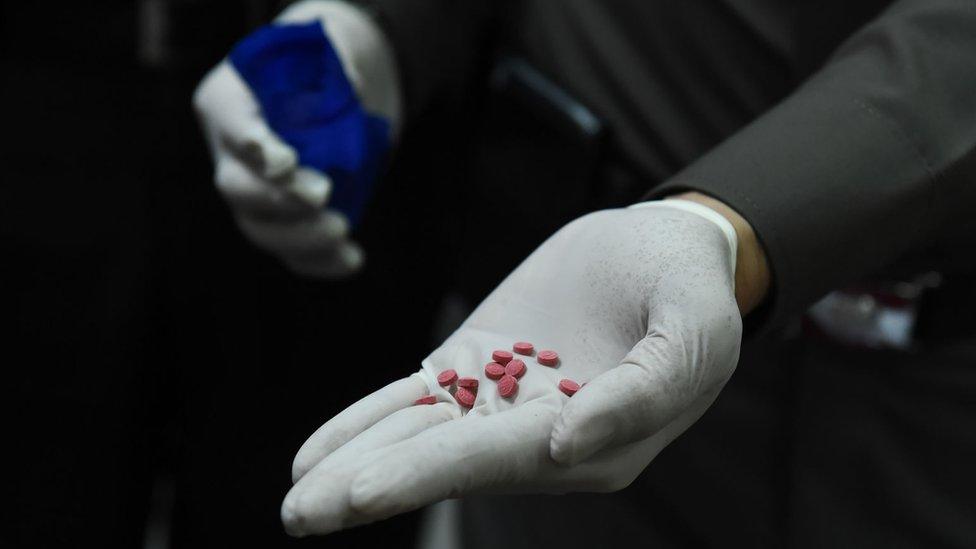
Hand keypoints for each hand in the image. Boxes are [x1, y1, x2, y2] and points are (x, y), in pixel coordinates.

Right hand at [192, 0, 399, 277]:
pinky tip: (351, 260)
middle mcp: (229, 153)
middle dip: (279, 199)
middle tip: (324, 195)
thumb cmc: (320, 64)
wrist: (331, 92)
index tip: (287, 163)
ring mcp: (251, 194)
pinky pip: (290, 252)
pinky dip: (319, 261)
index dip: (255, 148)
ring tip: (342, 230)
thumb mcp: (327, 50)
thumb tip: (353, 90)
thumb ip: (337, 67)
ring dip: (300, 237)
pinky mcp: (281, 222)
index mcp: (228, 101)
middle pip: (236, 188)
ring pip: (259, 228)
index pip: (232, 127)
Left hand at [281, 200, 753, 535]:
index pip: (498, 460)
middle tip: (301, 515)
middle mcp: (538, 434)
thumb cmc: (691, 290)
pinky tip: (319, 451)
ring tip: (296, 497)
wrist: (661, 245)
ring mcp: (501, 399)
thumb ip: (643, 391)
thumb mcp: (694, 330)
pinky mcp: (476, 363)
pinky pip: (414, 397)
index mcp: (593, 440)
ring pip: (417, 435)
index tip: (361, 493)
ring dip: (355, 463)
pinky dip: (365, 420)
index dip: (426, 474)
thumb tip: (564, 446)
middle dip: (373, 487)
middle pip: (443, 461)